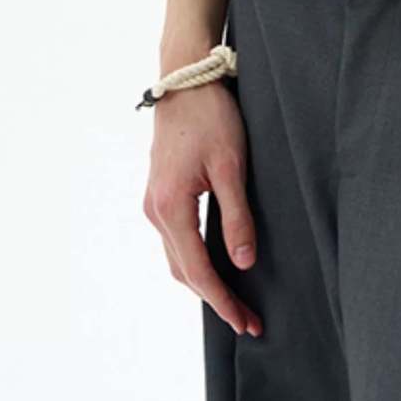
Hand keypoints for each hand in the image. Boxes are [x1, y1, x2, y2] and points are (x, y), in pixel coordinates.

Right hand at [142, 81, 262, 336]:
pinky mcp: (160, 192)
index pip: (198, 270)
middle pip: (183, 271)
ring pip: (177, 257)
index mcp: (171, 208)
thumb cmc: (211, 116)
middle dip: (215, 297)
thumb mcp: (232, 166)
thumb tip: (243, 264)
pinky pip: (176, 238)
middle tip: (247, 319)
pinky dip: (194, 259)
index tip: (245, 322)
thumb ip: (237, 217)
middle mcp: (155, 211)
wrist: (186, 78)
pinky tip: (215, 262)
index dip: (223, 300)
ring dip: (203, 281)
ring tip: (234, 298)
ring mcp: (154, 202)